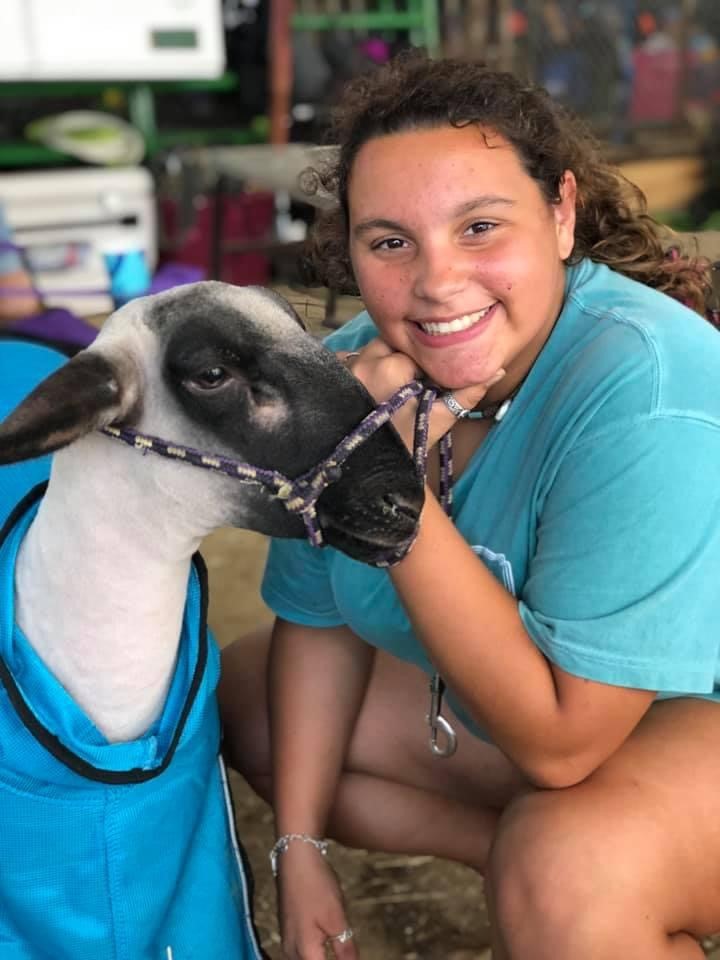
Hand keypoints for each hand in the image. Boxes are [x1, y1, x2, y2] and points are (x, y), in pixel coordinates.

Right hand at [277, 843, 357, 959]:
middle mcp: (291, 951)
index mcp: (305, 953)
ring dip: (322, 957)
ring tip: (341, 949)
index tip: (351, 956)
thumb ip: (345, 949)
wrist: (295, 856)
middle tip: (347, 951)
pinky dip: (316, 952)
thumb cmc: (315, 885)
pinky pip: (302, 951)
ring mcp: (288, 940)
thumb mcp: (337, 918)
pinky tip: (327, 944)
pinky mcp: (288, 929)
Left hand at [338, 339, 504, 452]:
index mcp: (392, 367)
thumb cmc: (406, 446)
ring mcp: (345, 369)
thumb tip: (495, 370)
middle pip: (392, 343)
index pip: (416, 346)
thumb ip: (467, 393)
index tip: (426, 383)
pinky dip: (365, 370)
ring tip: (392, 391)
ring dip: (384, 362)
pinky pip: (353, 361)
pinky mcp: (332, 379)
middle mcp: (364, 360)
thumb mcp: (440, 420)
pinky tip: (373, 392)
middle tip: (409, 388)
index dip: (425, 363)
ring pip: (373, 350)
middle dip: (404, 359)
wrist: (366, 471)